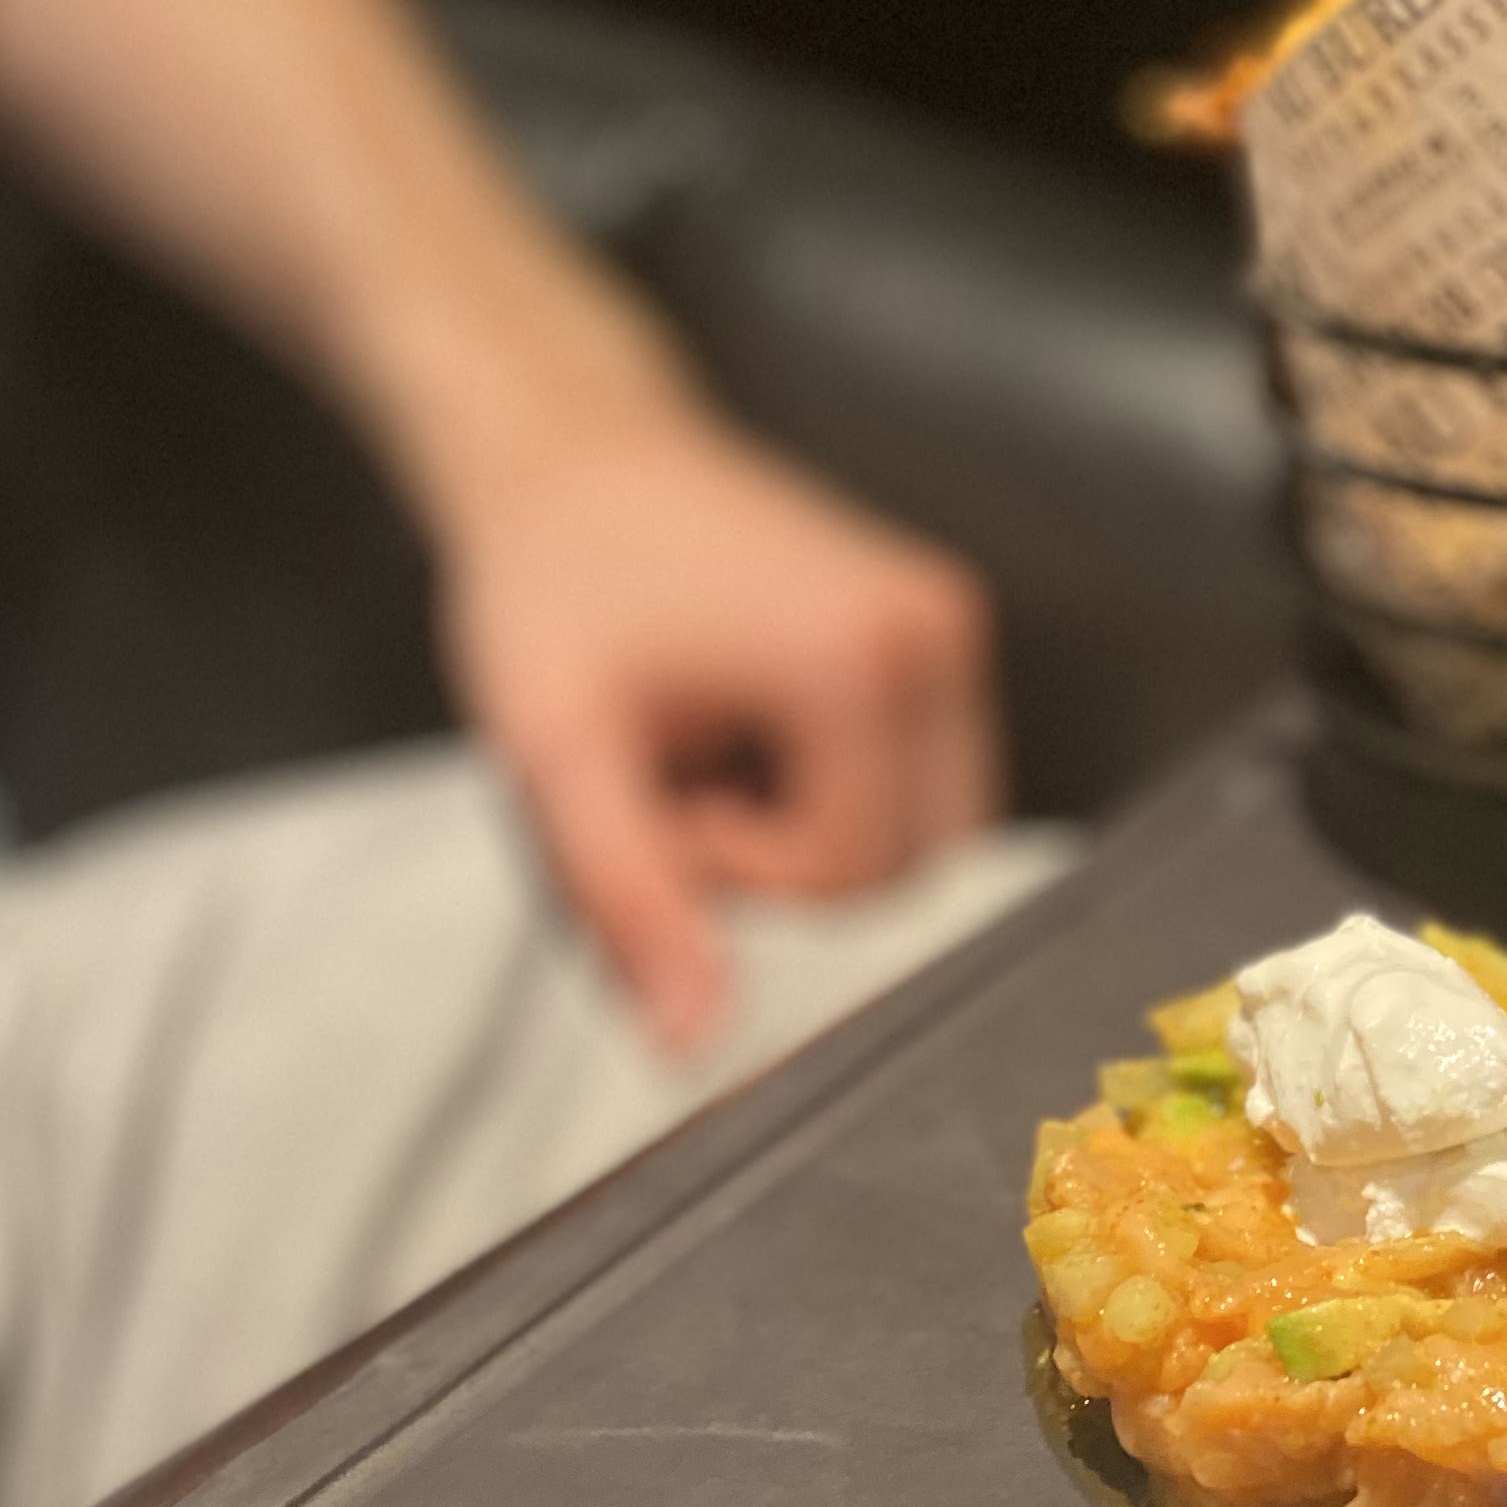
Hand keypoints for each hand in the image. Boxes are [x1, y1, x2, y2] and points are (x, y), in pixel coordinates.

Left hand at [437, 410, 998, 1049]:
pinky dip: (839, 789)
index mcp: (865, 660)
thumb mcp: (564, 758)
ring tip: (717, 751)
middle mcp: (938, 636)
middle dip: (785, 858)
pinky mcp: (945, 630)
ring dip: (814, 829)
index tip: (658, 791)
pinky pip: (922, 782)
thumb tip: (692, 1048)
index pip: (849, 876)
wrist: (571, 458)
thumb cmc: (553, 590)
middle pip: (905, 864)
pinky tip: (754, 728)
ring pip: (923, 834)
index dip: (734, 871)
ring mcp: (953, 627)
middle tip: (683, 777)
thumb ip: (633, 904)